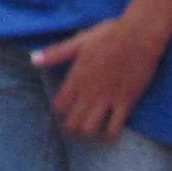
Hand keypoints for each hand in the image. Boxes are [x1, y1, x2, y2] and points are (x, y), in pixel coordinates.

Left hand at [34, 12, 154, 143]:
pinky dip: (110, 135)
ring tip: (89, 131)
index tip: (63, 111)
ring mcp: (107, 98)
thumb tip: (32, 59)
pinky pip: (115, 127)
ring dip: (87, 132)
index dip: (59, 111)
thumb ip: (56, 53)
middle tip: (75, 126)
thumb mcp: (79, 41)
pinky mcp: (126, 102)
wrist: (139, 36)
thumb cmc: (109, 35)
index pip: (60, 105)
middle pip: (72, 120)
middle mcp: (89, 91)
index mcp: (76, 77)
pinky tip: (109, 135)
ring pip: (89, 128)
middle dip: (71, 126)